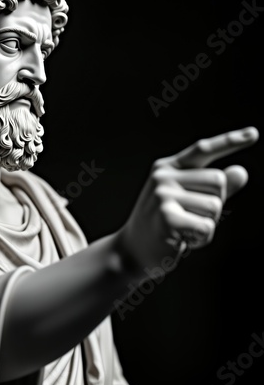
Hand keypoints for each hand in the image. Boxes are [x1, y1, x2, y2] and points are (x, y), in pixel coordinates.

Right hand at [116, 126, 258, 277]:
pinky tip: (182, 240)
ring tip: (183, 230)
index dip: (229, 141)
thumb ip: (212, 188)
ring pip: (214, 206)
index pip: (202, 150)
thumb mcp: (187, 201)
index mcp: (168, 168)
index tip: (253, 134)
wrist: (132, 250)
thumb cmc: (162, 225)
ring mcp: (163, 195)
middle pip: (218, 180)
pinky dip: (201, 239)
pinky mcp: (166, 217)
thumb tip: (241, 172)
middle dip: (214, 204)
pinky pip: (206, 226)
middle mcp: (163, 177)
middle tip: (189, 218)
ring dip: (207, 225)